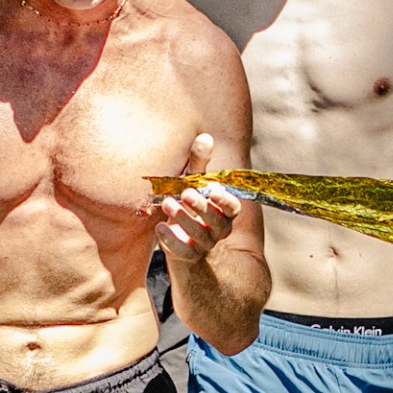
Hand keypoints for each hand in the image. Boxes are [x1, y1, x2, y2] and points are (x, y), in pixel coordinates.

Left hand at [143, 133, 242, 258]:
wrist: (178, 234)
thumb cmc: (188, 201)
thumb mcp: (192, 181)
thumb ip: (199, 162)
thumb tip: (205, 137)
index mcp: (224, 210)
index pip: (233, 208)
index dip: (225, 201)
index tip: (213, 190)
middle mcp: (219, 229)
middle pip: (215, 221)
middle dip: (200, 207)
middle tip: (185, 193)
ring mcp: (205, 244)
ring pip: (199, 235)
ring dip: (183, 218)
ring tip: (168, 203)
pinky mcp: (189, 255)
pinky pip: (184, 252)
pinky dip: (171, 240)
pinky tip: (159, 227)